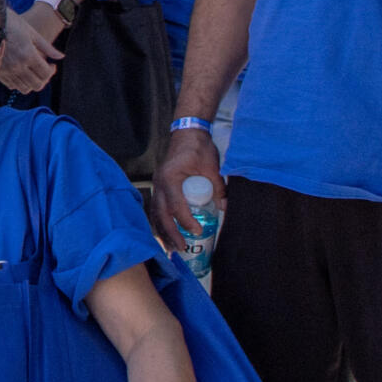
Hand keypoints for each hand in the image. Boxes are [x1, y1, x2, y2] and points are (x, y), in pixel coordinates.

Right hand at [0, 4, 62, 93]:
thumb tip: (61, 57)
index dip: (52, 71)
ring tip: (32, 72)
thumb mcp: (32, 32)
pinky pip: (11, 86)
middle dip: (44, 79)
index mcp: (28, 55)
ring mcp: (6, 70)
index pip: (46, 74)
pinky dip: (19, 83)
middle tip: (44, 71)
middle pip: (37, 85)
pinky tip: (20, 72)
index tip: (52, 65)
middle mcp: (17, 66)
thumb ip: (47, 47)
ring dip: (31, 83)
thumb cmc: (12, 23)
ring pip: (24, 88)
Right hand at [151, 126, 222, 252]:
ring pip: (155, 213)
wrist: (187, 133)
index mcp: (170, 177)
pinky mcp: (159, 187)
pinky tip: (165, 235)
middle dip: (170, 233)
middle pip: (161, 214)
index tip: (198, 230)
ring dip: (163, 232)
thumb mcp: (211, 167)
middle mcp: (159, 183)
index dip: (186, 220)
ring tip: (171, 248)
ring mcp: (157, 185)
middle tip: (182, 248)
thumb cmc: (198, 148)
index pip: (176, 204)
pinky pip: (157, 209)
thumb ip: (218, 187)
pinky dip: (160, 223)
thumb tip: (225, 208)